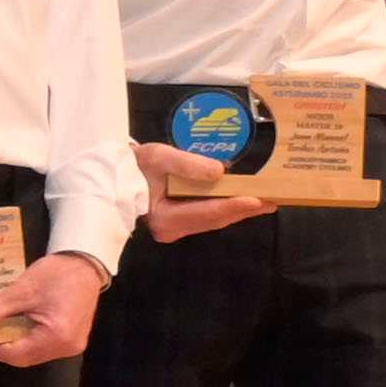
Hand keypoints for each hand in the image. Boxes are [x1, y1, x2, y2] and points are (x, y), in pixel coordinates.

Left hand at [0, 250, 108, 369]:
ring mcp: (71, 345)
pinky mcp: (71, 339)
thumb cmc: (58, 274)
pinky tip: (11, 326)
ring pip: (32, 352)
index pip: (16, 355)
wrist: (86, 264)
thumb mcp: (22, 289)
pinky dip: (24, 338)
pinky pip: (42, 345)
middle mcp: (66, 348)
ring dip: (11, 342)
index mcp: (57, 337)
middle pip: (24, 357)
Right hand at [133, 137, 263, 241]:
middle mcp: (172, 229)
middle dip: (244, 210)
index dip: (233, 205)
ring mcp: (175, 229)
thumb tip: (220, 172)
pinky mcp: (178, 224)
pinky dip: (226, 209)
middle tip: (272, 201)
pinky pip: (207, 217)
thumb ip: (188, 164)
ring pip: (213, 220)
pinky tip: (242, 203)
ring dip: (238, 210)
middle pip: (215, 219)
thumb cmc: (133, 166)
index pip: (207, 211)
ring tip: (265, 202)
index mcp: (165, 217)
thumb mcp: (158, 157)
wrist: (113, 177)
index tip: (257, 200)